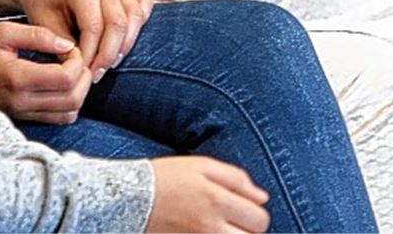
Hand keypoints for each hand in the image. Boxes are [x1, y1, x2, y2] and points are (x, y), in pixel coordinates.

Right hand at [0, 21, 91, 122]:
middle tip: (75, 58)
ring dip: (78, 91)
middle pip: (73, 99)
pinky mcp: (21, 118)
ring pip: (68, 114)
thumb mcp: (5, 31)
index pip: (66, 78)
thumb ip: (39, 35)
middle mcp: (20, 102)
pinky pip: (56, 119)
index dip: (78, 61)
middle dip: (84, 76)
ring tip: (70, 70)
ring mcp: (20, 114)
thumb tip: (67, 45)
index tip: (70, 47)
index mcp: (17, 78)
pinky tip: (60, 84)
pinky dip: (68, 103)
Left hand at [17, 0, 153, 80]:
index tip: (83, 75)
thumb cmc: (44, 6)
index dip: (91, 55)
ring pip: (134, 16)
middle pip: (118, 24)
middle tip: (97, 75)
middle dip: (109, 55)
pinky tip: (128, 40)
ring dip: (126, 44)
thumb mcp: (45, 27)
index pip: (95, 28)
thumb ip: (63, 47)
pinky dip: (141, 23)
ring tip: (110, 64)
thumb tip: (80, 69)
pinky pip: (144, 6)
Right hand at [148, 157, 269, 232]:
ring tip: (221, 228)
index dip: (256, 215)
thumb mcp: (202, 166)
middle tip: (232, 222)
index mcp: (217, 200)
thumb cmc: (167, 178)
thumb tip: (263, 197)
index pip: (259, 219)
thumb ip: (237, 179)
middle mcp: (210, 228)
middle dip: (248, 231)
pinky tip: (208, 232)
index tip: (243, 210)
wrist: (129, 199)